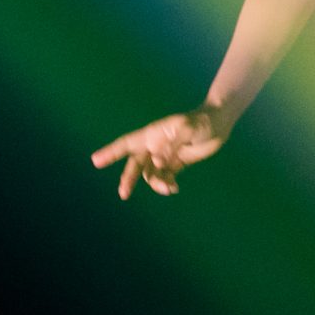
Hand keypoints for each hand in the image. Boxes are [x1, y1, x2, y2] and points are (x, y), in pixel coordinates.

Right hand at [91, 110, 225, 198]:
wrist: (219, 124)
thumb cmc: (202, 121)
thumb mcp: (189, 127)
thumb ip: (173, 142)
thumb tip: (158, 160)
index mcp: (153, 134)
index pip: (127, 144)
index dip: (111, 152)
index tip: (95, 161)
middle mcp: (155, 146)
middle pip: (136, 164)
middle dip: (128, 179)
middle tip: (124, 194)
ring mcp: (164, 156)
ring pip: (151, 175)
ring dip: (156, 183)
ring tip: (169, 187)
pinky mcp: (176, 164)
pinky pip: (165, 178)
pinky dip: (166, 185)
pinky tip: (173, 188)